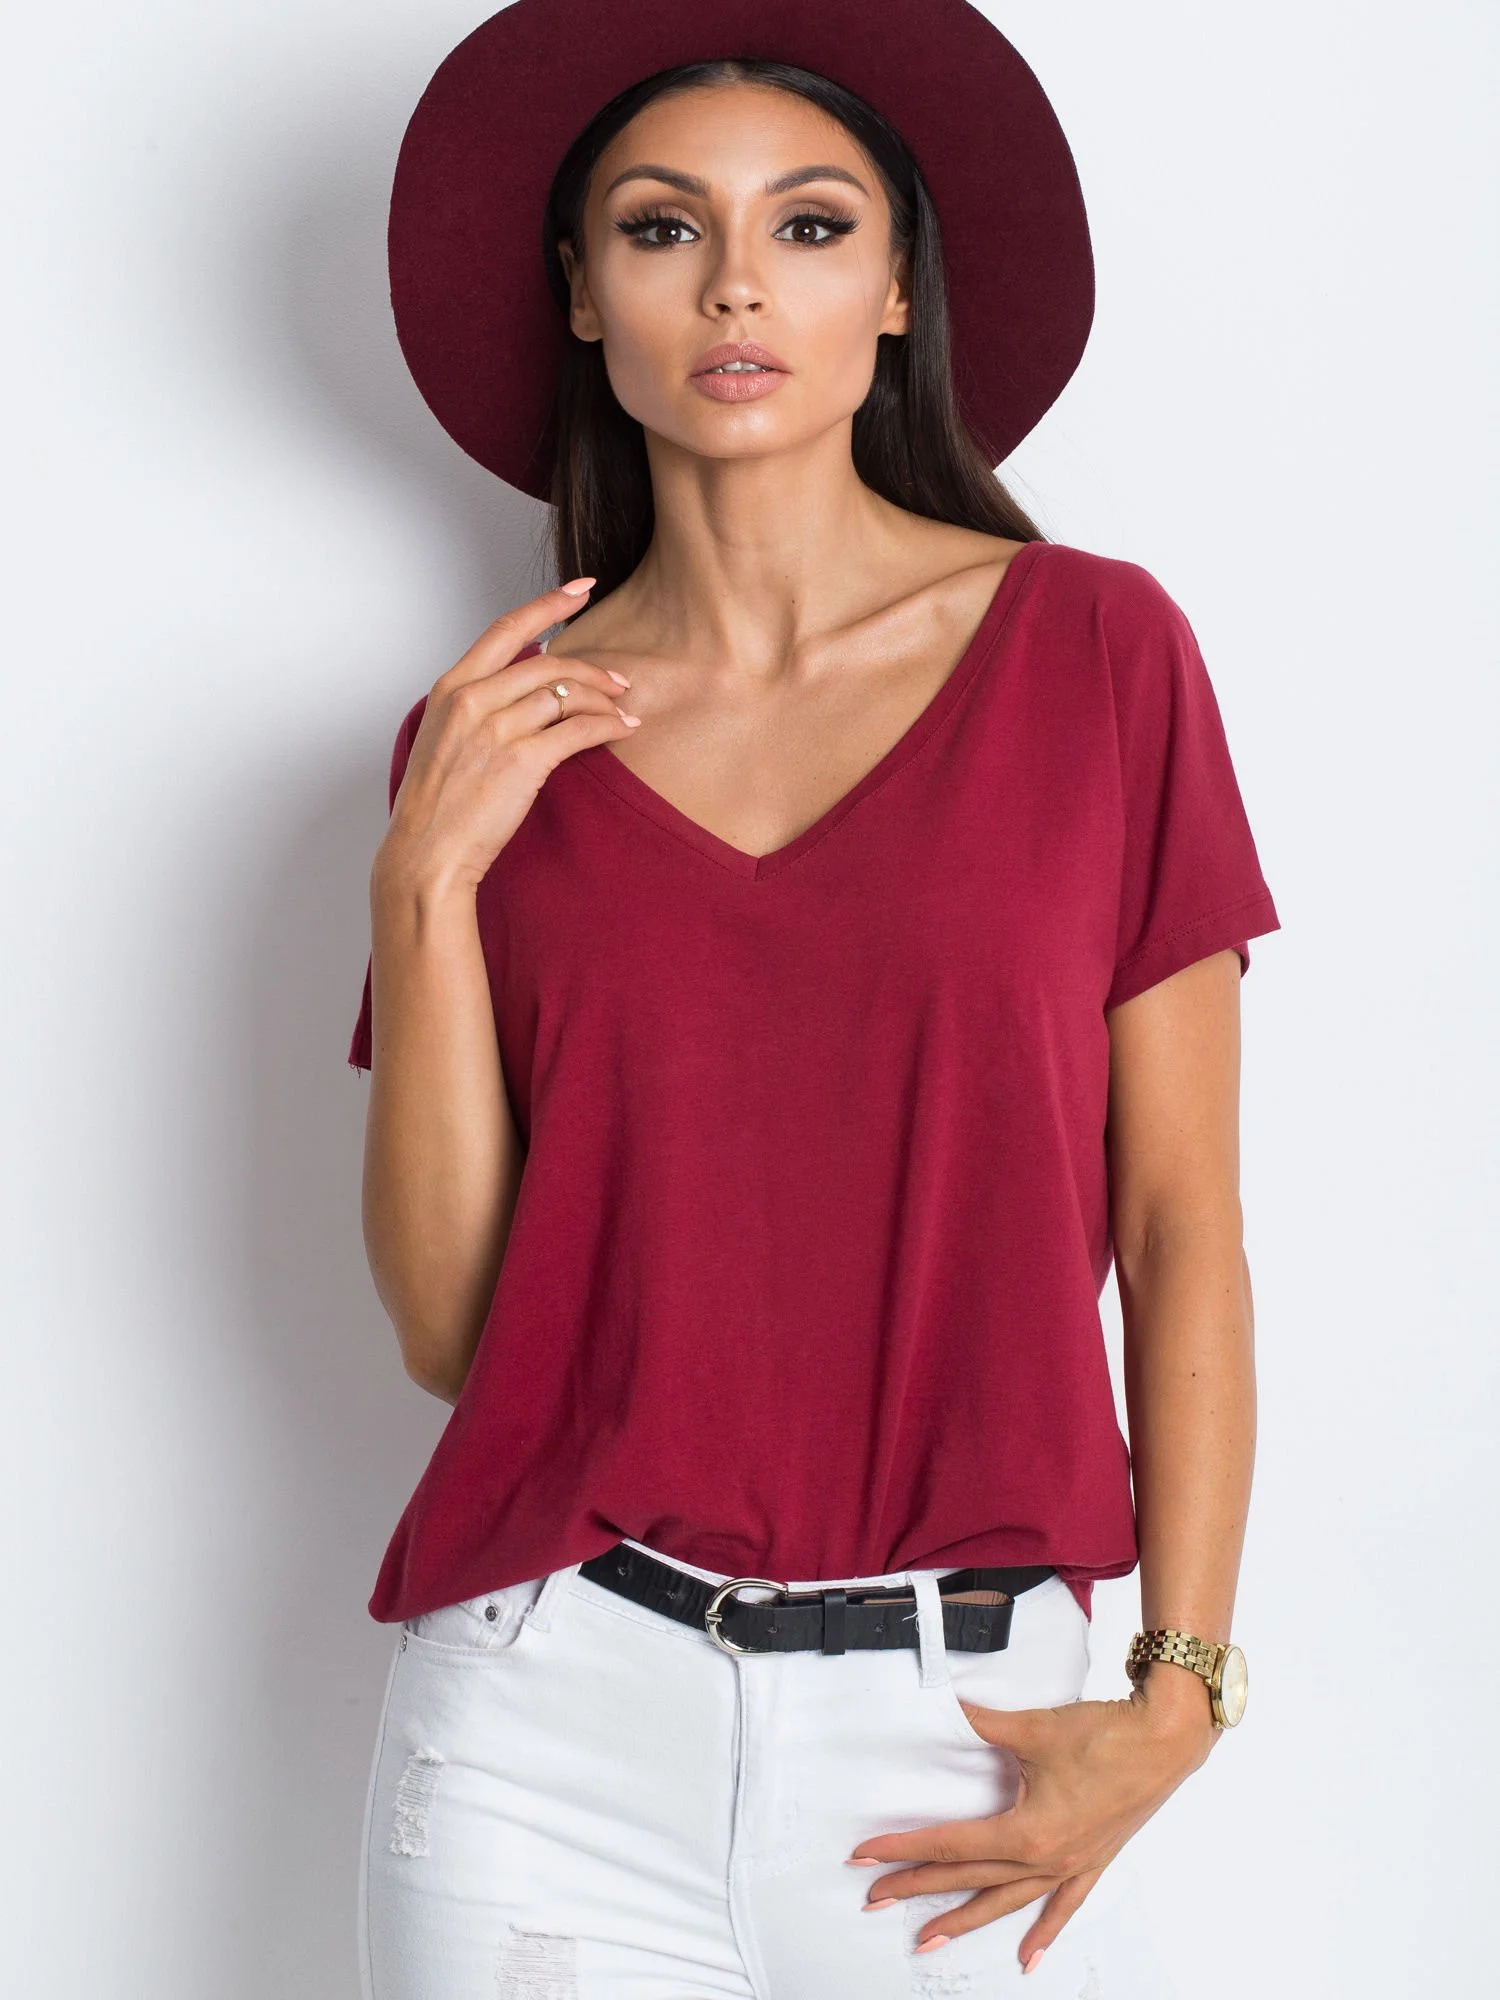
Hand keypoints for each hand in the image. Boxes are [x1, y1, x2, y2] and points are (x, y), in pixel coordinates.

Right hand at [376, 578, 641, 897]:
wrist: (426, 853)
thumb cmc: (436, 805)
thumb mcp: (444, 739)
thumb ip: (478, 705)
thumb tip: (528, 681)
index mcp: (451, 690)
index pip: (505, 630)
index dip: (547, 604)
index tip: (580, 588)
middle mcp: (472, 701)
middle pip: (548, 664)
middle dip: (592, 669)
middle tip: (619, 681)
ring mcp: (496, 729)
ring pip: (566, 695)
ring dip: (604, 701)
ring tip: (623, 711)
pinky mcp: (521, 761)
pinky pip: (578, 730)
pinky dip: (608, 727)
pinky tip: (623, 730)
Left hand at [847, 1674, 1216, 1965]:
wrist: (1165, 1739)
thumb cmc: (1105, 1734)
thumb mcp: (1033, 1728)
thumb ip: (980, 1722)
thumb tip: (944, 1704)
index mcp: (1027, 1832)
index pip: (951, 1845)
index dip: (905, 1848)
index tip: (867, 1856)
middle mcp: (1046, 1859)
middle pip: (969, 1878)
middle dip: (918, 1887)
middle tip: (875, 1897)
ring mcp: (1070, 1866)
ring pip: (1006, 1902)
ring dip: (966, 1920)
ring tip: (927, 1938)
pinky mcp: (1091, 1862)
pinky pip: (1062, 1906)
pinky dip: (1044, 1933)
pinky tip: (1029, 1959)